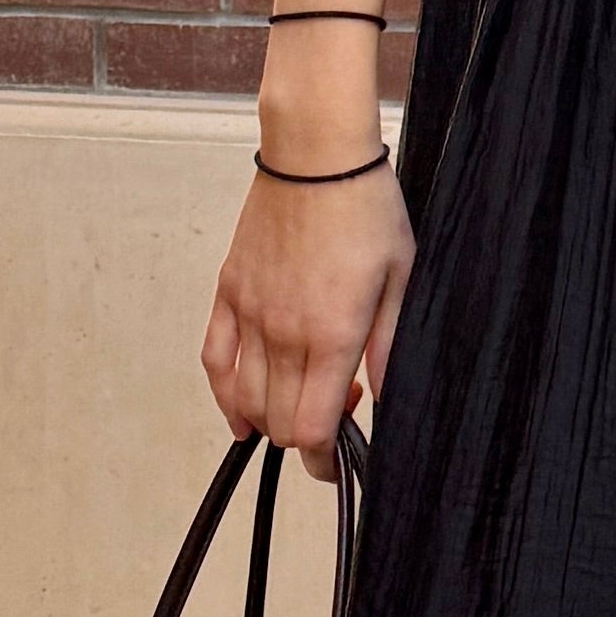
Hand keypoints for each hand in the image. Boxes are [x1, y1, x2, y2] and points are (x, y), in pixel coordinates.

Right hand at [204, 164, 411, 476]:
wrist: (317, 154)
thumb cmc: (366, 208)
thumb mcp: (401, 279)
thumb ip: (388, 346)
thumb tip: (382, 398)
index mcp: (332, 334)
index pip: (313, 429)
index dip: (324, 461)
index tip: (339, 460)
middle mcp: (285, 332)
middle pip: (279, 422)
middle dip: (304, 441)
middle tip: (335, 416)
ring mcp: (251, 313)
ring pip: (245, 399)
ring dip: (270, 420)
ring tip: (298, 405)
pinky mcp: (230, 292)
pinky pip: (214, 358)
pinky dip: (224, 394)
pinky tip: (240, 411)